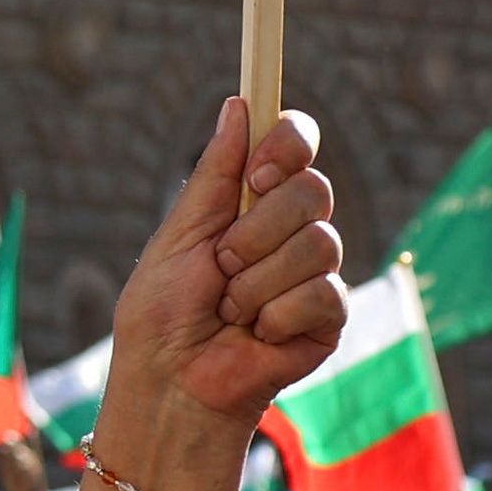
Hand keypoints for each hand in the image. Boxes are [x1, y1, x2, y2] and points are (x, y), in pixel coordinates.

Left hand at [100, 100, 345, 456]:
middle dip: (258, 231)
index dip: (289, 144)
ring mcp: (314, 274)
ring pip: (320, 243)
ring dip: (258, 281)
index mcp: (253, 202)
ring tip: (231, 309)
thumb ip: (215, 174)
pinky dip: (277, 315)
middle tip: (222, 265)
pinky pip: (324, 293)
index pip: (298, 144)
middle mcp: (290, 231)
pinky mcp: (329, 318)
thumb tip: (237, 105)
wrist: (171, 385)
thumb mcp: (181, 234)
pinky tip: (256, 335)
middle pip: (315, 190)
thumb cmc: (162, 315)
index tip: (258, 171)